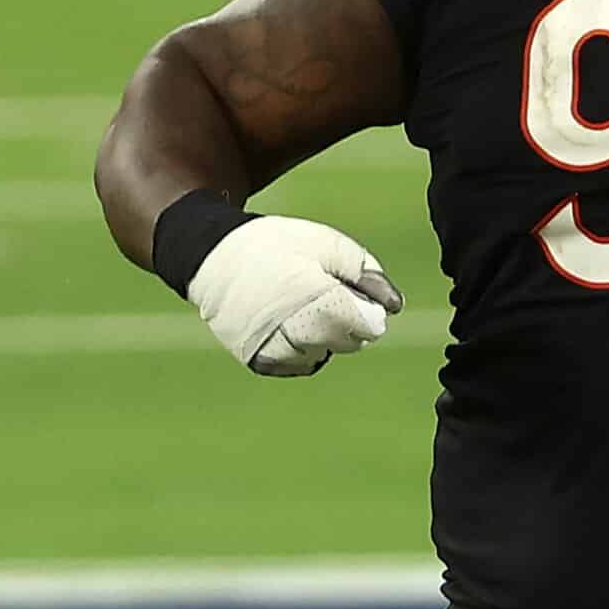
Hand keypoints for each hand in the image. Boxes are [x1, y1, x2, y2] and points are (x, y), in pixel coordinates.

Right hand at [186, 215, 402, 375]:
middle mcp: (301, 334)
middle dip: (345, 320)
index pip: (371, 326)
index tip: (347, 288)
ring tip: (297, 305)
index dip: (366, 305)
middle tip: (318, 292)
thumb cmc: (276, 246)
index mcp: (323, 303)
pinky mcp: (259, 362)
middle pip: (351, 343)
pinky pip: (298, 365)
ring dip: (321, 336)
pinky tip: (285, 323)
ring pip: (325, 355)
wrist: (214, 257)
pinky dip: (299, 348)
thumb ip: (368, 273)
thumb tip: (394, 305)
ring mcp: (277, 352)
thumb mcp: (328, 243)